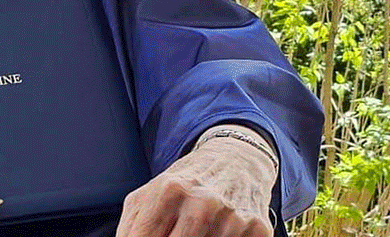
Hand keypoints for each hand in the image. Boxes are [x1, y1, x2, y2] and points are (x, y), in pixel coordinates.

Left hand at [114, 134, 276, 236]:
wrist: (236, 160)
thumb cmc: (186, 183)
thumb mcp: (149, 194)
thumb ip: (130, 226)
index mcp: (169, 191)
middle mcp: (202, 204)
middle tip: (173, 236)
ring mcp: (232, 219)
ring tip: (194, 232)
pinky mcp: (258, 230)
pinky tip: (218, 233)